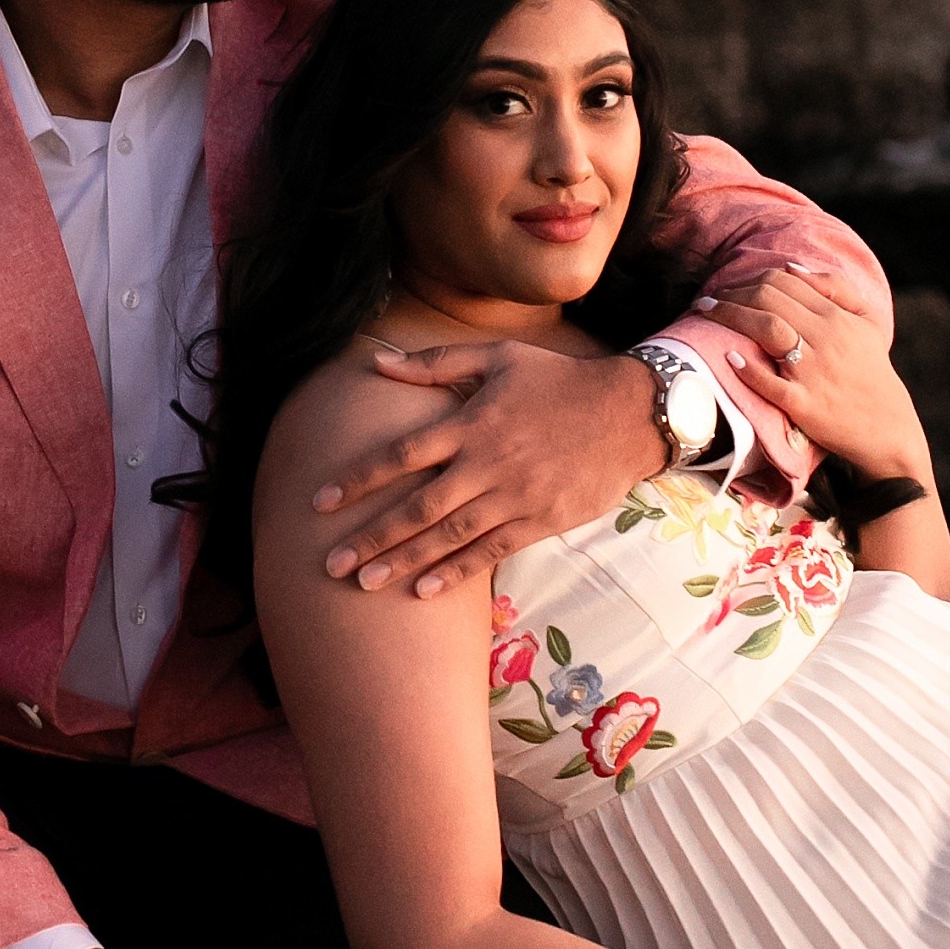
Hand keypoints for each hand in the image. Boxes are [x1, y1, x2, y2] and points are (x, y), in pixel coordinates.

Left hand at [312, 343, 658, 596]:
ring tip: (364, 584)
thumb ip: (436, 362)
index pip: (401, 454)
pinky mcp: (540, 521)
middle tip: (330, 563)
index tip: (320, 501)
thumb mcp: (498, 357)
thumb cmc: (558, 381)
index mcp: (471, 422)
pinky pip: (490, 552)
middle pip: (417, 506)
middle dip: (370, 536)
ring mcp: (514, 496)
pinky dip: (456, 572)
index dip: (358, 479)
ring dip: (404, 561)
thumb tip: (377, 362)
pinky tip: (423, 591)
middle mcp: (486, 463)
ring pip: (449, 535)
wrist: (629, 413)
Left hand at [700, 263, 928, 482]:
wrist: (886, 425)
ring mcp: (814, 372)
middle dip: (732, 295)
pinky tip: (728, 357)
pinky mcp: (804, 404)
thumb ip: (837, 287)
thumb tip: (792, 268)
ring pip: (766, 330)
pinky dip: (747, 369)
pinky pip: (770, 383)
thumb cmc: (871, 370)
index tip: (729, 287)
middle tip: (708, 301)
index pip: (784, 283)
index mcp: (837, 316)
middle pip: (769, 301)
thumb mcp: (867, 321)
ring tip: (705, 314)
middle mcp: (825, 339)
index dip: (751, 280)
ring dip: (730, 317)